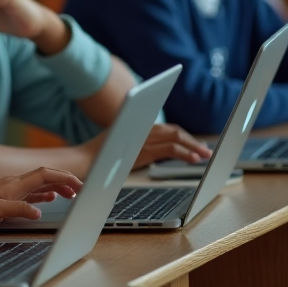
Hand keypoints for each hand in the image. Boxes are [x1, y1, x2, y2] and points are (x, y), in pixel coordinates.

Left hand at [0, 167, 81, 236]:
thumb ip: (19, 209)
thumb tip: (40, 212)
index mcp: (12, 185)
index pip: (44, 174)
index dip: (64, 177)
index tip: (81, 184)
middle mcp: (11, 185)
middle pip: (43, 178)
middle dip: (63, 181)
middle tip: (81, 190)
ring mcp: (6, 192)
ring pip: (36, 186)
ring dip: (54, 189)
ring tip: (70, 195)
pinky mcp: (1, 200)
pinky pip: (27, 195)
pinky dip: (40, 196)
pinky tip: (46, 201)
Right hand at [80, 124, 211, 170]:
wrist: (82, 162)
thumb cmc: (96, 159)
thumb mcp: (117, 147)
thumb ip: (133, 145)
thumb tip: (148, 152)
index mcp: (133, 124)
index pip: (162, 127)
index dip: (179, 133)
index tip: (191, 141)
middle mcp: (138, 126)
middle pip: (171, 130)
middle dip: (190, 139)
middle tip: (204, 148)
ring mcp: (140, 137)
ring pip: (174, 137)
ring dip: (193, 145)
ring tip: (204, 154)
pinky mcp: (143, 150)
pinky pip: (170, 149)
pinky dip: (185, 153)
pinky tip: (194, 159)